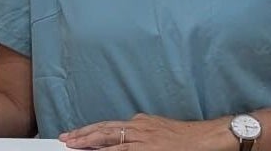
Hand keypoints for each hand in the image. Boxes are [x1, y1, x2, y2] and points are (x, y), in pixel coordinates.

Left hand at [59, 113, 230, 150]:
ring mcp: (143, 139)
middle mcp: (137, 128)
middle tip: (65, 139)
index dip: (89, 131)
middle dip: (82, 135)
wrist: (205, 137)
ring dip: (90, 144)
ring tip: (73, 147)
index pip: (107, 126)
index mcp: (138, 123)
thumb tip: (124, 133)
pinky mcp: (149, 149)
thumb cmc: (183, 137)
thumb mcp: (156, 129)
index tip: (73, 135)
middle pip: (103, 130)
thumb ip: (139, 131)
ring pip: (110, 141)